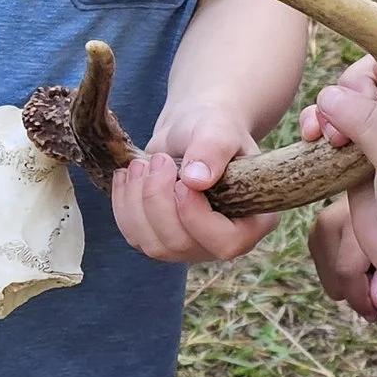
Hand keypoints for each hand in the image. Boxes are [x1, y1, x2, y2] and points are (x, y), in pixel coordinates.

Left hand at [109, 102, 277, 265]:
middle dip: (158, 200)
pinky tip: (128, 175)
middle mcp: (222, 242)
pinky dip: (123, 204)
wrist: (192, 132)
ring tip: (143, 164)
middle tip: (159, 160)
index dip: (197, 217)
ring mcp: (190, 247)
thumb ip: (213, 150)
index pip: (226, 243)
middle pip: (180, 244)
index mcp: (253, 222)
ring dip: (137, 202)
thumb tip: (196, 180)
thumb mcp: (218, 130)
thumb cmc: (213, 129)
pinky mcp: (160, 240)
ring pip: (152, 245)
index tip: (182, 181)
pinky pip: (133, 236)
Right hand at [313, 71, 376, 314]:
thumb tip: (327, 96)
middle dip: (348, 89)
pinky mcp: (365, 154)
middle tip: (340, 120)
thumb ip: (367, 121)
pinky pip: (335, 125)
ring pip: (349, 98)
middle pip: (373, 72)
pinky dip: (320, 126)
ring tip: (323, 133)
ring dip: (328, 108)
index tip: (362, 84)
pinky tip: (312, 138)